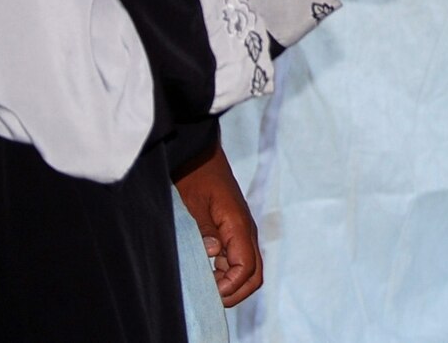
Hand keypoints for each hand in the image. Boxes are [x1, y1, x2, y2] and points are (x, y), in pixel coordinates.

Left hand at [173, 140, 262, 306]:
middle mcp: (245, 231)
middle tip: (207, 296)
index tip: (208, 292)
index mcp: (238, 225)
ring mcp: (240, 231)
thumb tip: (212, 254)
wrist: (198, 151)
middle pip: (254, 274)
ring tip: (203, 284)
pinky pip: (236, 258)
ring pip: (247, 268)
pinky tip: (204, 270)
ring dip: (230, 283)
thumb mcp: (193, 201)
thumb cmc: (194, 173)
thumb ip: (203, 229)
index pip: (246, 268)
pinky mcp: (232, 230)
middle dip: (235, 292)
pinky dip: (225, 272)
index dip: (230, 286)